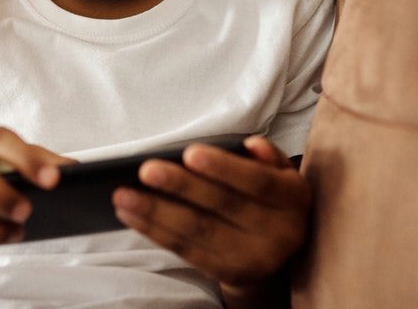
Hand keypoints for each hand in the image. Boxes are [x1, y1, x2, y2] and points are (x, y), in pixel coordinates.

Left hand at [112, 136, 309, 307]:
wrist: (277, 250)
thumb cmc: (269, 195)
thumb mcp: (279, 172)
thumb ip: (267, 156)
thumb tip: (251, 145)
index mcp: (294, 198)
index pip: (258, 182)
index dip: (224, 168)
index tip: (189, 152)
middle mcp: (280, 232)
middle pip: (222, 206)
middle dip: (181, 187)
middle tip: (145, 170)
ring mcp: (253, 257)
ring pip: (198, 232)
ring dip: (156, 212)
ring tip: (124, 195)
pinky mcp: (228, 273)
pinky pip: (186, 250)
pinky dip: (155, 231)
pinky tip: (131, 215)